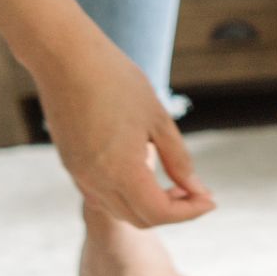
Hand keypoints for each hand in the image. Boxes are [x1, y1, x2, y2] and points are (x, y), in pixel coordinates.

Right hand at [31, 27, 213, 227]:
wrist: (64, 57)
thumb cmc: (117, 81)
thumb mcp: (159, 120)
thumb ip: (178, 160)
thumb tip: (196, 190)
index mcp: (120, 170)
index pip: (159, 213)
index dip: (190, 212)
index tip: (211, 198)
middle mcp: (94, 180)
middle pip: (139, 218)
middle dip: (173, 212)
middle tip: (197, 192)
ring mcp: (77, 173)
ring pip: (118, 210)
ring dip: (149, 206)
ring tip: (176, 185)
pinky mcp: (70, 163)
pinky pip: (100, 195)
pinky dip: (127, 196)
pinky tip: (145, 175)